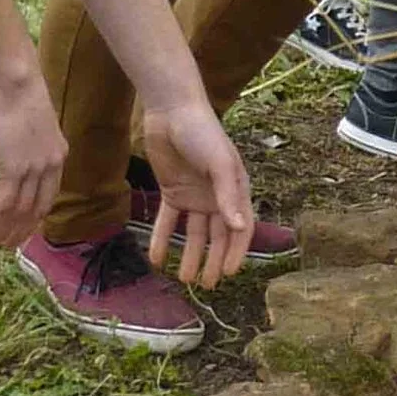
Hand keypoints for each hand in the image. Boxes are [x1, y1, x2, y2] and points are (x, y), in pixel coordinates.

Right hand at [0, 66, 67, 251]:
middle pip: (36, 209)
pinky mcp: (14, 167)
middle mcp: (51, 165)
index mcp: (58, 154)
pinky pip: (4, 203)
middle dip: (19, 231)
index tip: (22, 229)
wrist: (14, 79)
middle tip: (4, 246)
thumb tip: (13, 149)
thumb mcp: (30, 121)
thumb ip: (26, 142)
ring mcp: (34, 168)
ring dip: (3, 231)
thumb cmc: (17, 90)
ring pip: (20, 210)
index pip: (49, 196)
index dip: (34, 217)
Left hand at [136, 97, 255, 287]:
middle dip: (213, 260)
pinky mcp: (172, 191)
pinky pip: (168, 221)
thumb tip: (240, 229)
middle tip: (205, 284)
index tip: (227, 274)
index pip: (240, 229)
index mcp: (236, 190)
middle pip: (217, 235)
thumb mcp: (219, 164)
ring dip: (190, 255)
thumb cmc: (203, 133)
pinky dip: (162, 239)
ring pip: (193, 233)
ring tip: (184, 278)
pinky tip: (156, 258)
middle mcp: (217, 197)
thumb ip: (228, 197)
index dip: (235, 252)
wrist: (172, 110)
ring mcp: (194, 195)